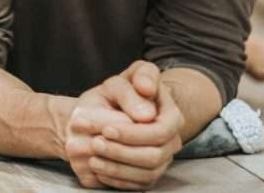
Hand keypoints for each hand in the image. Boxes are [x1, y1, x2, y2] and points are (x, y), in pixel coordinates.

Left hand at [63, 61, 160, 187]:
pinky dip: (117, 180)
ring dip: (117, 169)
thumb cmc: (117, 94)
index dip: (133, 134)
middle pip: (154, 156)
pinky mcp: (149, 174)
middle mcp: (171, 140)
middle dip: (122, 152)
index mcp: (171, 115)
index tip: (106, 130)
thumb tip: (147, 114)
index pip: (161, 131)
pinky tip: (98, 169)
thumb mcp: (121, 81)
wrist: (106, 112)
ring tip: (92, 159)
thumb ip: (136, 83)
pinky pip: (138, 185)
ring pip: (147, 173)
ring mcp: (162, 159)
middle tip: (94, 144)